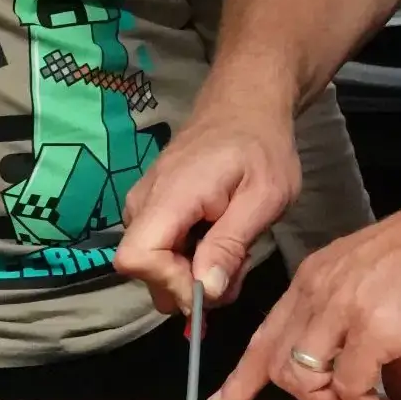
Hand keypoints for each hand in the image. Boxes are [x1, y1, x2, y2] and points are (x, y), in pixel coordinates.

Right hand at [117, 92, 299, 313]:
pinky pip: (161, 250)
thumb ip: (230, 244)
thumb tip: (206, 292)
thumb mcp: (265, 197)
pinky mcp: (151, 209)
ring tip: (234, 246)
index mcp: (169, 196)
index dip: (171, 283)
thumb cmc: (261, 147)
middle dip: (191, 285)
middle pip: (145, 271)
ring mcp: (143, 205)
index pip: (136, 258)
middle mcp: (143, 202)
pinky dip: (191, 258)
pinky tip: (220, 238)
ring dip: (195, 273)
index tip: (215, 282)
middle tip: (237, 264)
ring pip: (155, 266)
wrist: (245, 107)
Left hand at [216, 198, 400, 399]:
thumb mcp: (393, 294)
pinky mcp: (374, 326)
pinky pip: (351, 386)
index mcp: (318, 276)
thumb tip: (396, 391)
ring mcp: (342, 306)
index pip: (267, 332)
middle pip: (277, 362)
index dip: (246, 373)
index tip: (229, 399)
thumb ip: (386, 347)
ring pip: (304, 378)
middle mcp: (319, 289)